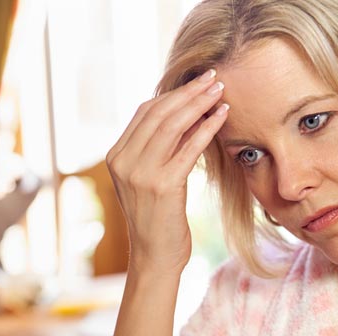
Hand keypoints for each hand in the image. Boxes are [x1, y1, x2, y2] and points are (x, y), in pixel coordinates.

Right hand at [106, 69, 228, 274]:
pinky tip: (222, 116)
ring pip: (171, 125)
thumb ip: (157, 149)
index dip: (172, 94)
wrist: (155, 256)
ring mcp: (140, 174)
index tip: (196, 83)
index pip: (144, 113)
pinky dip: (207, 128)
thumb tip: (184, 114)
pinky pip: (188, 148)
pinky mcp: (162, 185)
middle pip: (158, 113)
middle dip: (188, 92)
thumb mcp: (149, 179)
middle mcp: (123, 162)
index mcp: (116, 157)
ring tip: (220, 91)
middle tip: (213, 77)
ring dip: (199, 104)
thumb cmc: (157, 218)